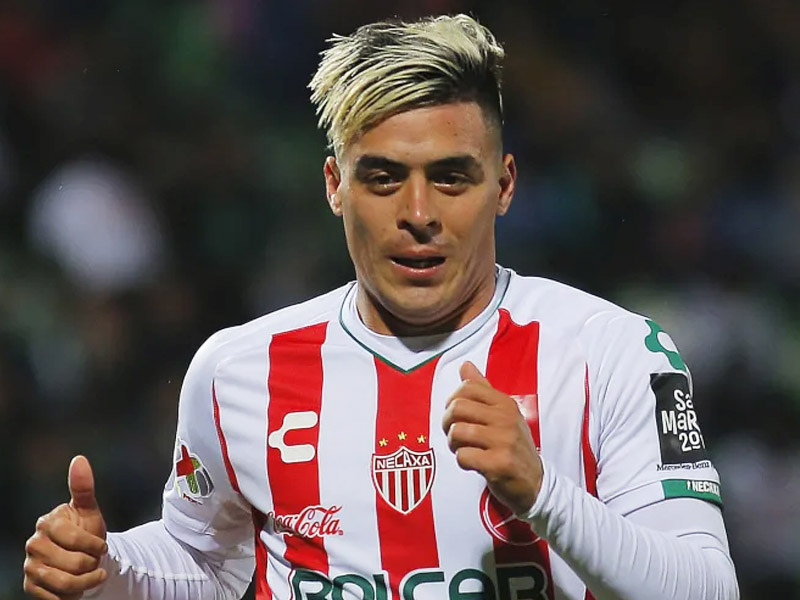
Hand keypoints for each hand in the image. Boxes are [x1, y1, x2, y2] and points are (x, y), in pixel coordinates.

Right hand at [23, 456, 108, 598]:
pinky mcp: (31, 587)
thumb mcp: (90, 510)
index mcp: (47, 523)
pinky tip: (79, 586)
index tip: (103, 546)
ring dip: (86, 582)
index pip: (73, 538)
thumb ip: (84, 487)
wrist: (83, 557)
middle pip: (71, 563)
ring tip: (93, 575)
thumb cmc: (87, 531)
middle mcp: (34, 544)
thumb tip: (79, 459)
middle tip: (95, 561)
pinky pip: (55, 598)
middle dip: (91, 564)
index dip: (93, 545)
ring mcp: (30, 566)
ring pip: (64, 583)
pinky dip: (73, 596)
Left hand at [442, 361, 543, 514]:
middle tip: (453, 434)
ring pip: (457, 432)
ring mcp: (504, 441)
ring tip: (462, 449)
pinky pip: (463, 456)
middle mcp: (506, 419)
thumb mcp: (503, 414)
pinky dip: (461, 461)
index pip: (467, 388)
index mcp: (505, 403)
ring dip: (453, 444)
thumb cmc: (513, 446)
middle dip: (447, 423)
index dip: (453, 401)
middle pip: (457, 408)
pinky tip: (472, 463)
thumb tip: (465, 365)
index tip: (457, 416)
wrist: (536, 483)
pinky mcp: (499, 464)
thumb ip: (483, 390)